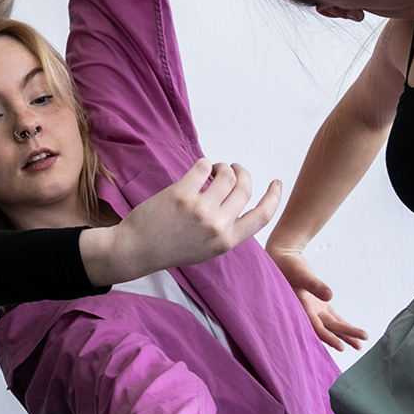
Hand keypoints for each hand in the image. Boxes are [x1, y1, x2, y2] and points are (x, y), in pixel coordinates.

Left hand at [81, 158, 281, 285]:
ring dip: (222, 166)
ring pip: (226, 174)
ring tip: (212, 169)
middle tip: (230, 169)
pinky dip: (204, 164)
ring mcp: (200, 210)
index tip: (276, 183)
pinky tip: (198, 170)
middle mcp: (217, 226)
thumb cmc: (170, 247)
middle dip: (241, 172)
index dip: (274, 198)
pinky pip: (203, 167)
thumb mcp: (207, 248)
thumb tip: (237, 200)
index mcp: (227, 241)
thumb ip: (226, 229)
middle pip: (245, 187)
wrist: (137, 250)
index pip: (262, 217)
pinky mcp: (181, 194)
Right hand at [267, 244, 367, 351]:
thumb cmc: (286, 265)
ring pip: (332, 324)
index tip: (341, 347)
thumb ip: (314, 284)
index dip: (328, 338)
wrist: (281, 259)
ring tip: (359, 344)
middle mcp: (308, 311)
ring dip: (345, 334)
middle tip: (360, 345)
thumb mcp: (300, 273)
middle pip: (329, 328)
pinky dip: (341, 324)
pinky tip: (351, 331)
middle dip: (345, 336)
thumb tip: (330, 296)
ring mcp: (314, 309)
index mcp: (301, 307)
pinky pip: (332, 317)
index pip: (316, 327)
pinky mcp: (318, 304)